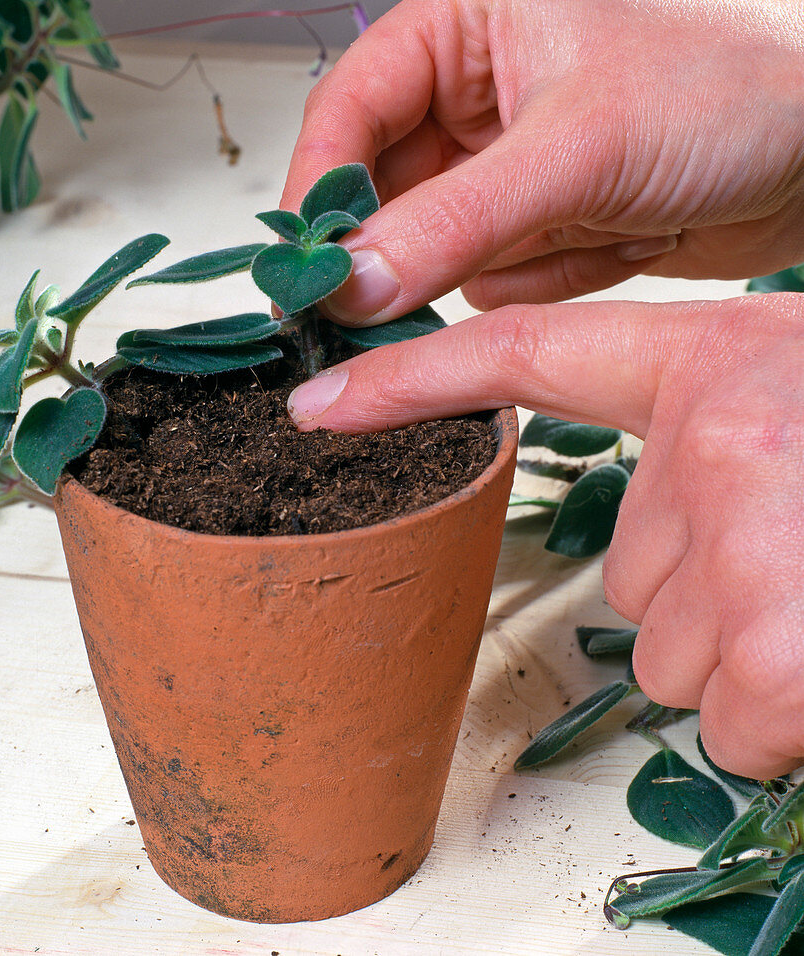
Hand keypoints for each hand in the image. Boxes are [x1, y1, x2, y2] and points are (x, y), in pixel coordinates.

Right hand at [282, 0, 803, 322]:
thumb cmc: (727, 94)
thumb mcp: (575, 152)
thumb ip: (450, 223)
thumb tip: (354, 280)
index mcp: (466, 20)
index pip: (348, 107)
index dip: (321, 189)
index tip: (310, 267)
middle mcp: (473, 85)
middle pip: (383, 186)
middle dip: (415, 241)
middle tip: (420, 290)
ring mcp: (503, 159)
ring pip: (433, 243)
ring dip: (504, 257)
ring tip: (586, 226)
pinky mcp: (534, 215)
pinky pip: (488, 275)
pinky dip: (544, 276)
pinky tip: (614, 240)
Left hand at [287, 293, 803, 778]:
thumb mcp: (790, 387)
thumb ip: (702, 433)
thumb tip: (658, 527)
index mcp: (706, 363)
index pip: (518, 355)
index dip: (411, 382)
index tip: (320, 408)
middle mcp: (707, 446)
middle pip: (618, 572)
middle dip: (689, 588)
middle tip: (785, 553)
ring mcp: (734, 549)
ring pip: (662, 653)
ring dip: (733, 647)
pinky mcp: (771, 656)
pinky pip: (720, 723)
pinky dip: (773, 716)